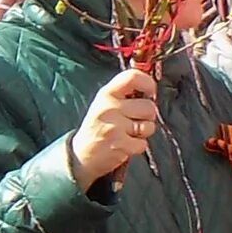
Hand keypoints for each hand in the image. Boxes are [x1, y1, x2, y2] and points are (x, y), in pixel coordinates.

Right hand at [70, 69, 161, 186]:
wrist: (81, 154)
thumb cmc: (98, 126)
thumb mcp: (105, 103)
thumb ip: (125, 92)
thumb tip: (150, 84)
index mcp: (106, 94)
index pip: (133, 77)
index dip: (148, 83)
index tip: (149, 92)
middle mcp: (109, 108)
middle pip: (148, 106)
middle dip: (147, 116)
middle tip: (133, 120)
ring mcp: (114, 127)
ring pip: (148, 126)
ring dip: (143, 132)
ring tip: (127, 133)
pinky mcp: (119, 145)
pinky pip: (143, 144)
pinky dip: (137, 147)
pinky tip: (124, 145)